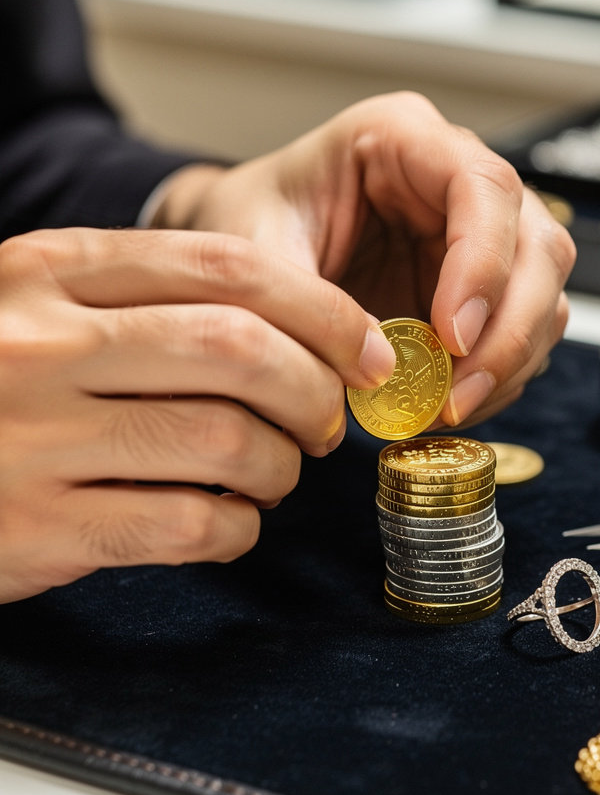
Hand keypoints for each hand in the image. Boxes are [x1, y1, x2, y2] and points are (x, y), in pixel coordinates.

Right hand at [0, 227, 395, 602]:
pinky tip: (229, 521)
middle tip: (326, 424)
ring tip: (275, 475)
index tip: (370, 350)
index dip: (324, 309)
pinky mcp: (39, 528)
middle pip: (241, 351)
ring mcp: (35, 438)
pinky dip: (238, 528)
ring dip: (283, 467)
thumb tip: (306, 338)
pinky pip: (190, 525)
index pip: (227, 266)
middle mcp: (41, 343)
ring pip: (228, 442)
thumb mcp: (44, 308)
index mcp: (52, 271)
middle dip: (316, 393)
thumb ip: (150, 305)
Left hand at [153, 92, 575, 427]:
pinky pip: (523, 332)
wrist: (246, 245)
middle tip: (457, 397)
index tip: (452, 337)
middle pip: (538, 246)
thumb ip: (304, 300)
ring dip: (510, 363)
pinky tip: (453, 402)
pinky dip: (499, 377)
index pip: (483, 187)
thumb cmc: (254, 219)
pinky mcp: (484, 287)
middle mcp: (457, 180)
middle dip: (510, 331)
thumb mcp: (252, 245)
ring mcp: (480, 235)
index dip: (483, 264)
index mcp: (403, 137)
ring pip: (544, 294)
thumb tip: (376, 365)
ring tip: (449, 409)